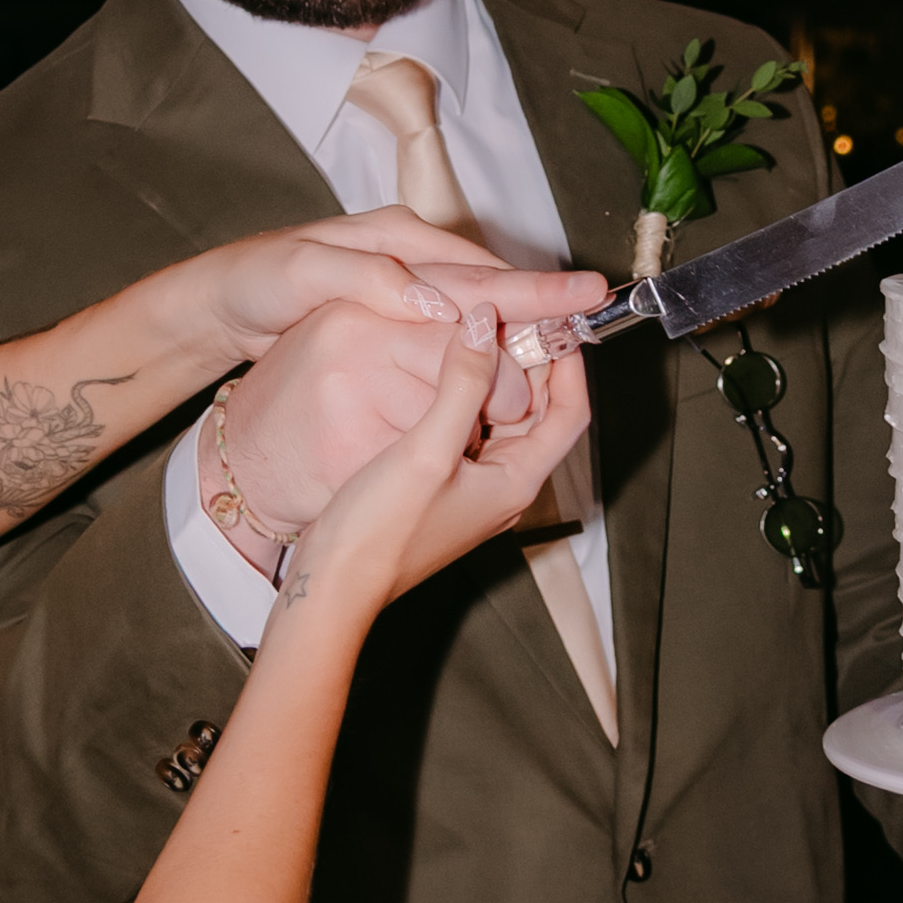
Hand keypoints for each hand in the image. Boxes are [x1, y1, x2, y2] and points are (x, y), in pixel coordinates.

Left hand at [187, 208, 607, 380]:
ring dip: (517, 326)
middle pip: (488, 284)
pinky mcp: (393, 309)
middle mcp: (408, 254)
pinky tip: (502, 363)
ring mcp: (402, 281)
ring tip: (567, 345)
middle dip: (542, 303)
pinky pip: (451, 324)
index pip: (477, 272)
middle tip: (595, 316)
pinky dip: (482, 340)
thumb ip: (373, 283)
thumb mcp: (305, 276)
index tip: (583, 295)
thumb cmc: (256, 282)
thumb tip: (441, 304)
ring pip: (475, 306)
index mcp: (397, 240)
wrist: (220, 301)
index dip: (532, 290)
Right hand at [202, 270, 590, 565]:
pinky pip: (468, 434)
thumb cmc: (378, 534)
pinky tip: (441, 372)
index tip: (554, 322)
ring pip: (501, 421)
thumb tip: (483, 327)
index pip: (569, 413)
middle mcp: (502, 488)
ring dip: (495, 379)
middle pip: (537, 414)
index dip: (568, 365)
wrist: (333, 584)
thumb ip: (460, 384)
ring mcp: (474, 490)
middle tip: (510, 319)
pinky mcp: (443, 488)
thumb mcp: (425, 450)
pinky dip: (465, 398)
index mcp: (515, 482)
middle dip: (529, 365)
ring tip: (476, 334)